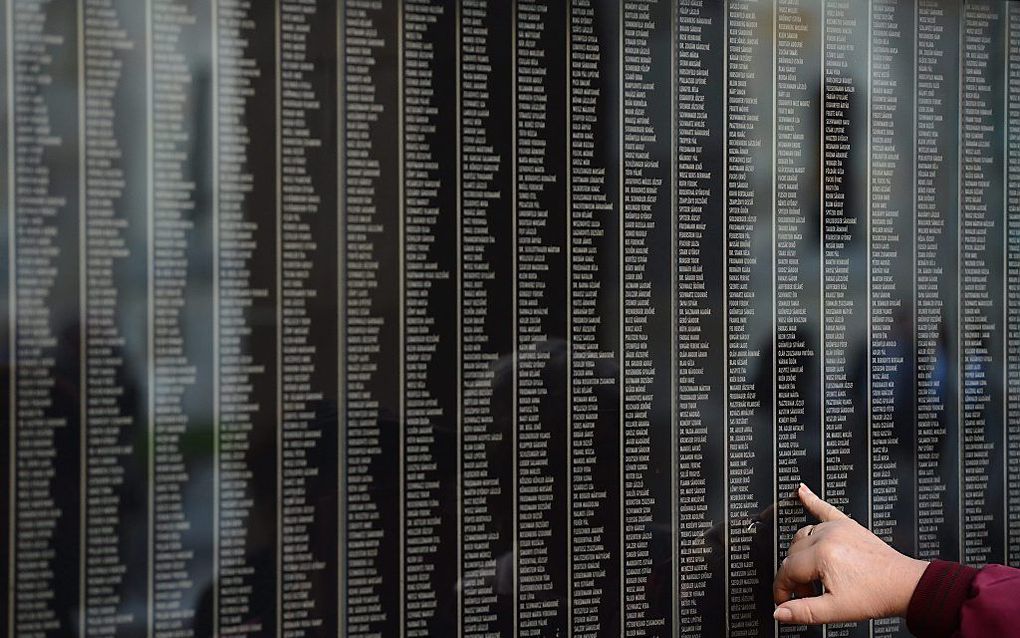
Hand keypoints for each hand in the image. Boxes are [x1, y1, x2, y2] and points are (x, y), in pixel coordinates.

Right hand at [773, 484, 928, 624]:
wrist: (904, 586)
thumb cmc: (876, 596)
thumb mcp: (836, 610)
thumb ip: (804, 612)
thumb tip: (780, 613)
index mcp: (822, 555)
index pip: (787, 570)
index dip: (782, 589)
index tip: (784, 601)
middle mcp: (827, 536)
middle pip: (793, 554)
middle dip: (794, 577)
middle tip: (806, 595)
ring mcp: (837, 528)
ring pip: (803, 536)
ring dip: (800, 556)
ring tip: (813, 577)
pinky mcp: (848, 525)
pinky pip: (825, 509)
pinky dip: (812, 500)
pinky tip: (802, 491)